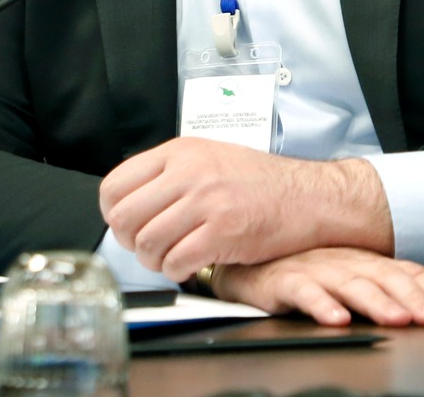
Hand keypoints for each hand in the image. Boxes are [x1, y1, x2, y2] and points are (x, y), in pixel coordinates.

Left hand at [98, 138, 390, 279]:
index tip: (128, 225)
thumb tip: (131, 202)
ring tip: (173, 258)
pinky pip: (175, 262)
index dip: (114, 214)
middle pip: (124, 218)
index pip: (114, 185)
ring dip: (155, 261)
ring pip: (147, 244)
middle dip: (131, 242)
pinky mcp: (222, 232)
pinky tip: (192, 265)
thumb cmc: (263, 182)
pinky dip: (177, 272)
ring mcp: (206, 201)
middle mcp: (189, 172)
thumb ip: (170, 174)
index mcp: (180, 151)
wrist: (309, 196)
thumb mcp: (210, 157)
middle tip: (149, 247)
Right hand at [211, 248, 423, 327]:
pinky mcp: (285, 280)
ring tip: (396, 319)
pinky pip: (305, 292)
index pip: (409, 272)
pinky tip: (337, 319)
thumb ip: (382, 294)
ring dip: (377, 301)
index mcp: (367, 262)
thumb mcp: (350, 281)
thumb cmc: (304, 273)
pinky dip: (322, 305)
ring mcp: (317, 269)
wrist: (250, 262)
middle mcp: (347, 261)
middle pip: (387, 278)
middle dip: (414, 299)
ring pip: (352, 284)